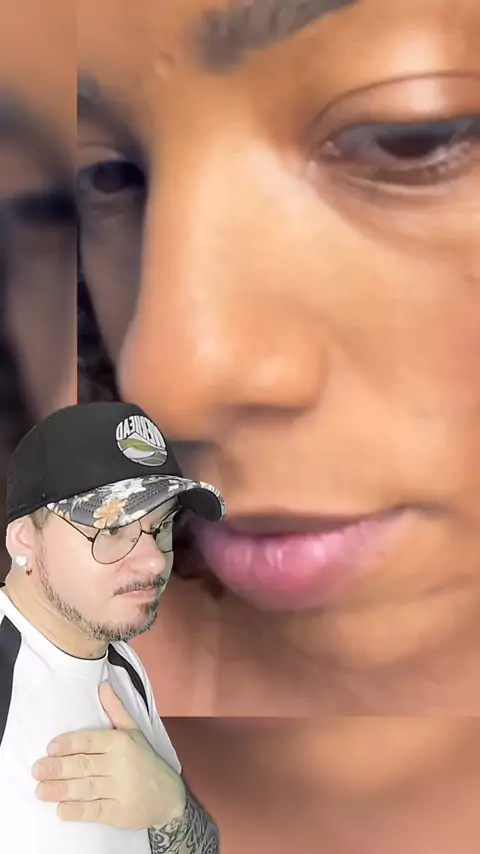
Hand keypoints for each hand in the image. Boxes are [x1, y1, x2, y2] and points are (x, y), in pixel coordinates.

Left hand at [32, 682, 185, 830]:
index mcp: (121, 742)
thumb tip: (102, 685)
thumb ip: (115, 709)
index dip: (68, 744)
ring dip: (60, 790)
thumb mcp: (133, 731)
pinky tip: (61, 809)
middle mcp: (120, 765)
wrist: (169, 796)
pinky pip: (94, 811)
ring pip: (85, 788)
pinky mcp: (119, 813)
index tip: (50, 748)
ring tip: (41, 790)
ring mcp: (120, 790)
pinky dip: (77, 811)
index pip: (90, 741)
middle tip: (37, 769)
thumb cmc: (145, 761)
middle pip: (84, 765)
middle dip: (57, 768)